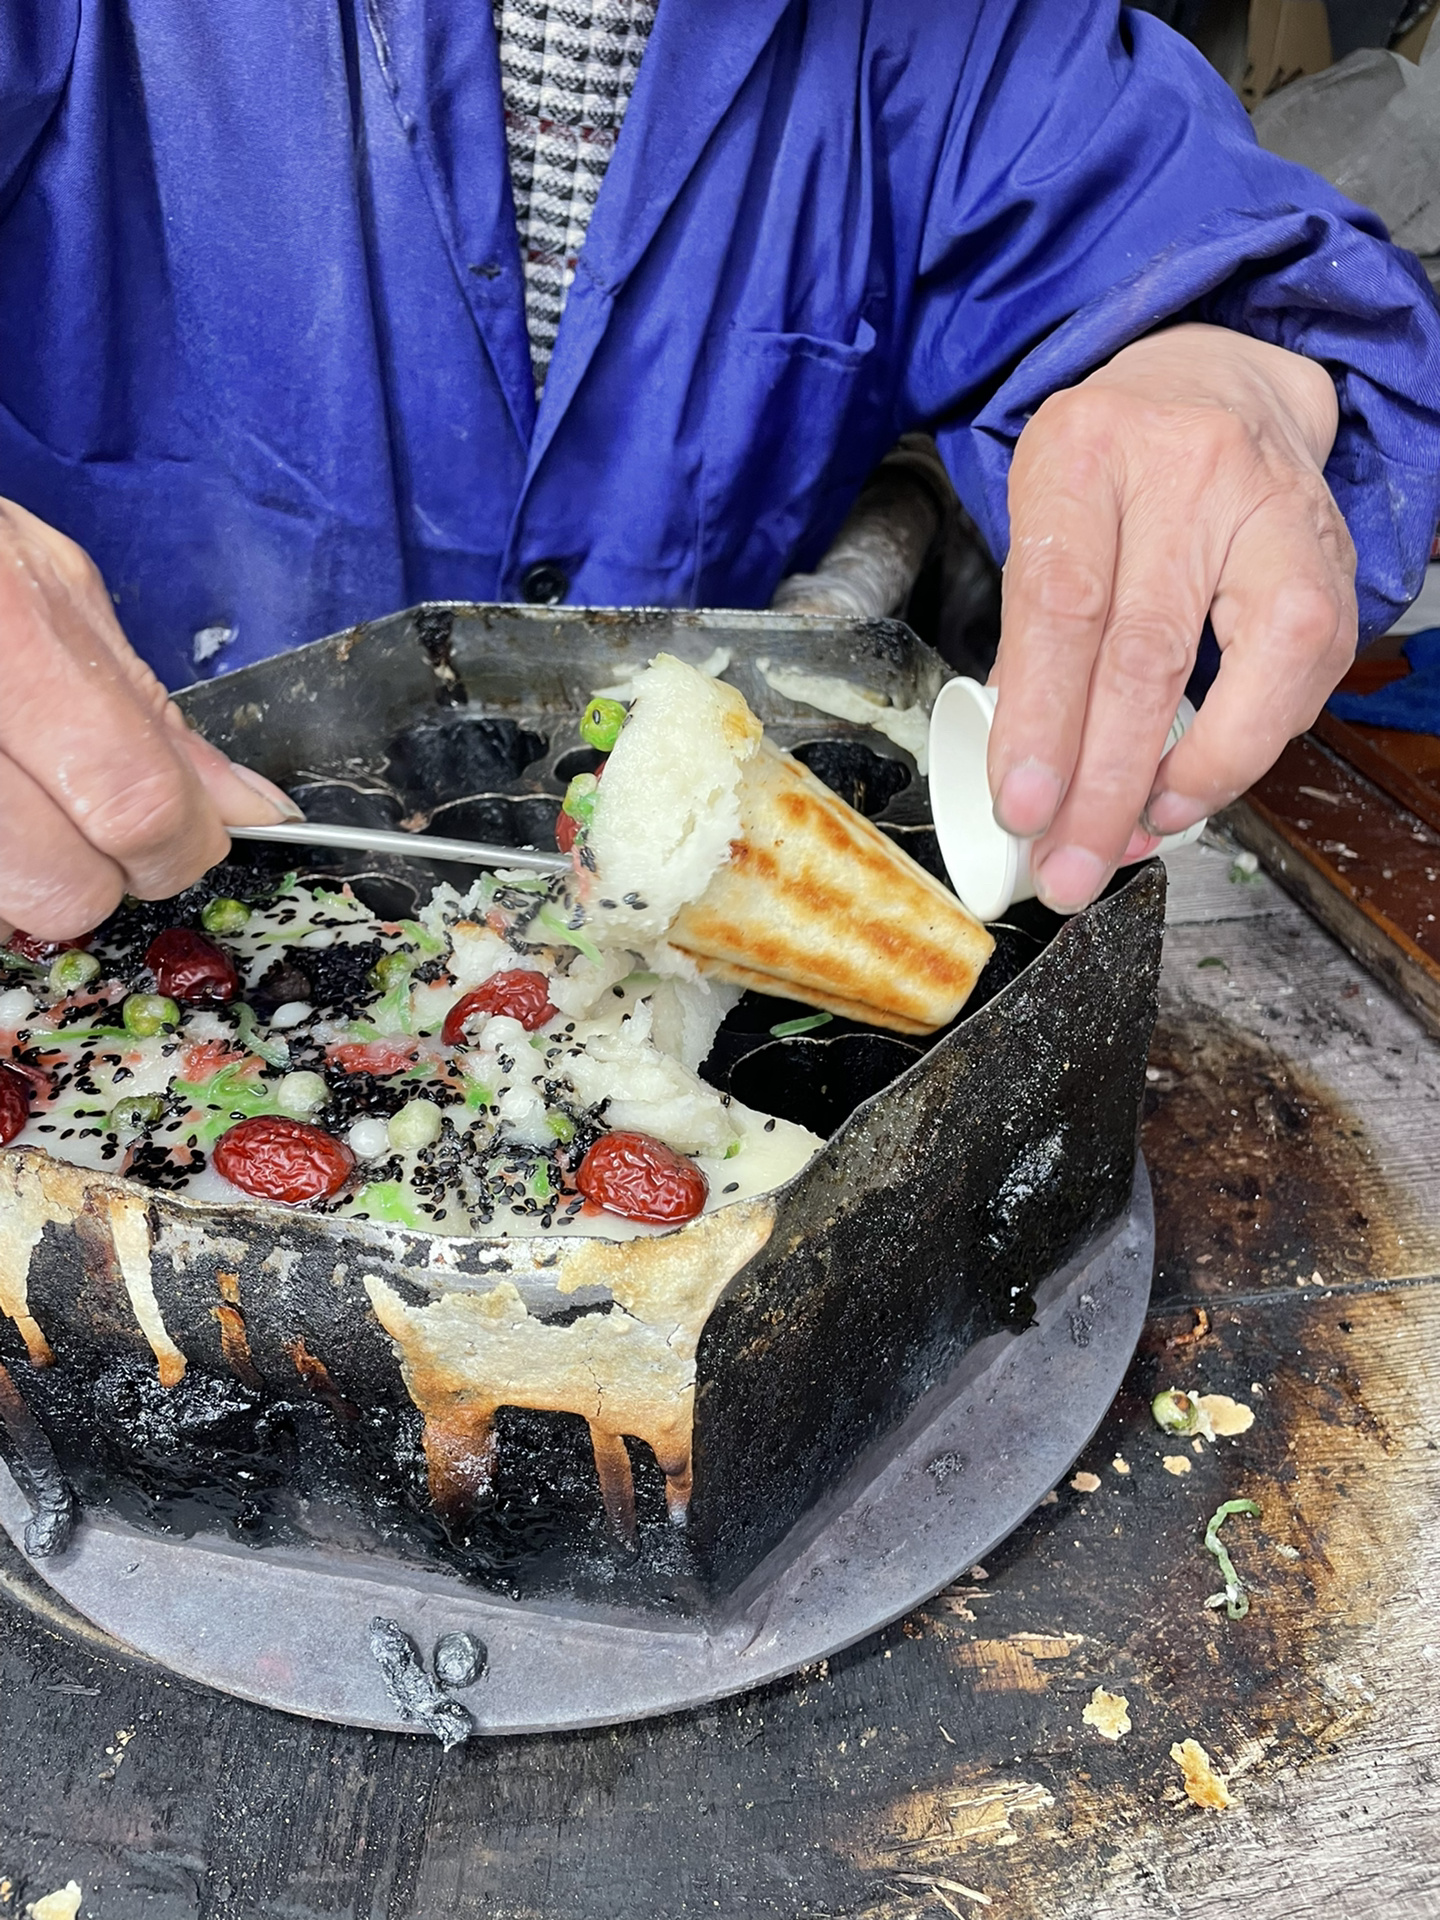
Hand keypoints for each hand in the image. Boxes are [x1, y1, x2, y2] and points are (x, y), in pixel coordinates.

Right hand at [0, 499, 298, 941]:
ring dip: (21, 879)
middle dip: (96, 876)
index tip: (184, 837)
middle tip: (83, 824)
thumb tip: (248, 809)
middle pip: (62, 885)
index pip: (135, 801)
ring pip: (0, 906)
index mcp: (6, 633)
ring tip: (10, 797)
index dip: (178, 842)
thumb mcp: (43, 583)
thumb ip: (146, 708)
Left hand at [988, 322, 1355, 912]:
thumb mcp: (1044, 518)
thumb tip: (1028, 768)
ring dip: (1185, 781)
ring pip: (1247, 670)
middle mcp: (1187, 472)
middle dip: (1104, 786)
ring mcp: (1271, 513)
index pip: (1062, 606)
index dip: (1042, 722)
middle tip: (1069, 867)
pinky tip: (1189, 788)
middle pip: (1146, 655)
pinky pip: (1296, 681)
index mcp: (1086, 454)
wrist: (1218, 390)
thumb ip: (1032, 634)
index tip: (1022, 809)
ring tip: (1129, 838)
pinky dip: (1239, 753)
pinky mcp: (1331, 560)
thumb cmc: (1114, 469)